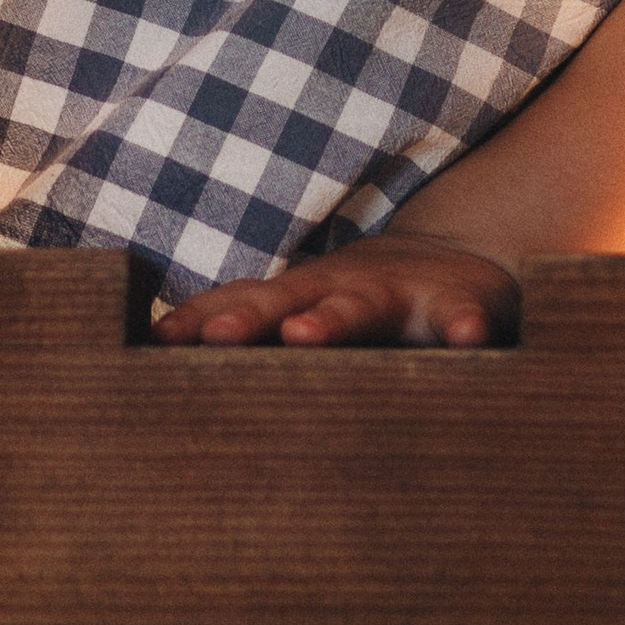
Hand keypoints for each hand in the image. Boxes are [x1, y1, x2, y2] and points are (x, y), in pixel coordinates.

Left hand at [153, 228, 520, 350]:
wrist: (467, 258)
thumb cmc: (367, 306)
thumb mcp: (313, 312)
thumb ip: (260, 335)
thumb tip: (168, 365)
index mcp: (301, 298)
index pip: (240, 305)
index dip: (200, 321)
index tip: (156, 341)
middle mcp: (341, 290)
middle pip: (286, 300)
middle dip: (247, 317)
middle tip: (213, 337)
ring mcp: (401, 293)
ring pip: (362, 306)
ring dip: (333, 319)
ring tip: (305, 336)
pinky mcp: (460, 303)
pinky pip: (460, 316)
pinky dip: (463, 326)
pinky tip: (467, 339)